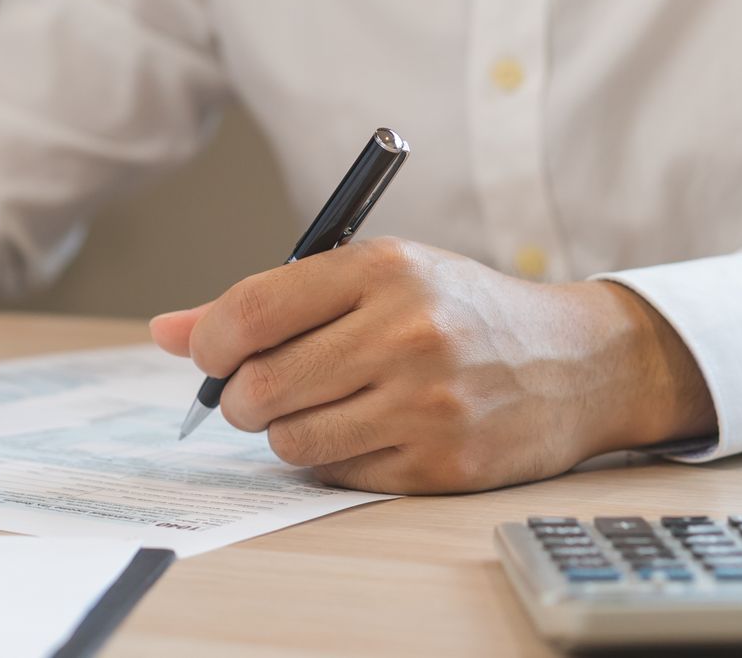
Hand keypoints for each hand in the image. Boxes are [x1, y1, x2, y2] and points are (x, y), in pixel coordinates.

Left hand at [148, 237, 714, 494]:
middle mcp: (406, 332)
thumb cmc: (457, 310)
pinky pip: (337, 474)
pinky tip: (369, 430)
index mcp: (383, 268)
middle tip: (258, 391)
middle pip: (260, 387)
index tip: (211, 353)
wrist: (575, 362)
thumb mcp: (376, 277)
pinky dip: (335, 459)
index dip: (209, 343)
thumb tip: (165, 332)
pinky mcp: (441, 464)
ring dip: (286, 431)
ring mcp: (427, 403)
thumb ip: (269, 301)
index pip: (250, 312)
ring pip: (290, 439)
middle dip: (240, 397)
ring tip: (322, 407)